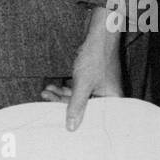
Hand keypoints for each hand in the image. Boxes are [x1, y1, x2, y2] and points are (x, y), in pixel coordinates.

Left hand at [41, 5, 124, 129]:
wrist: (99, 32)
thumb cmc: (96, 56)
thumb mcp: (82, 84)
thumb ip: (76, 106)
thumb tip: (71, 128)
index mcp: (113, 99)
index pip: (93, 118)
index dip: (77, 121)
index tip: (60, 123)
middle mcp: (109, 95)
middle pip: (84, 107)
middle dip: (63, 103)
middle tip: (46, 99)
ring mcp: (101, 86)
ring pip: (79, 97)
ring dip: (61, 94)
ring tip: (47, 91)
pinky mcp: (94, 79)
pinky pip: (79, 88)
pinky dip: (66, 87)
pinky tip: (53, 86)